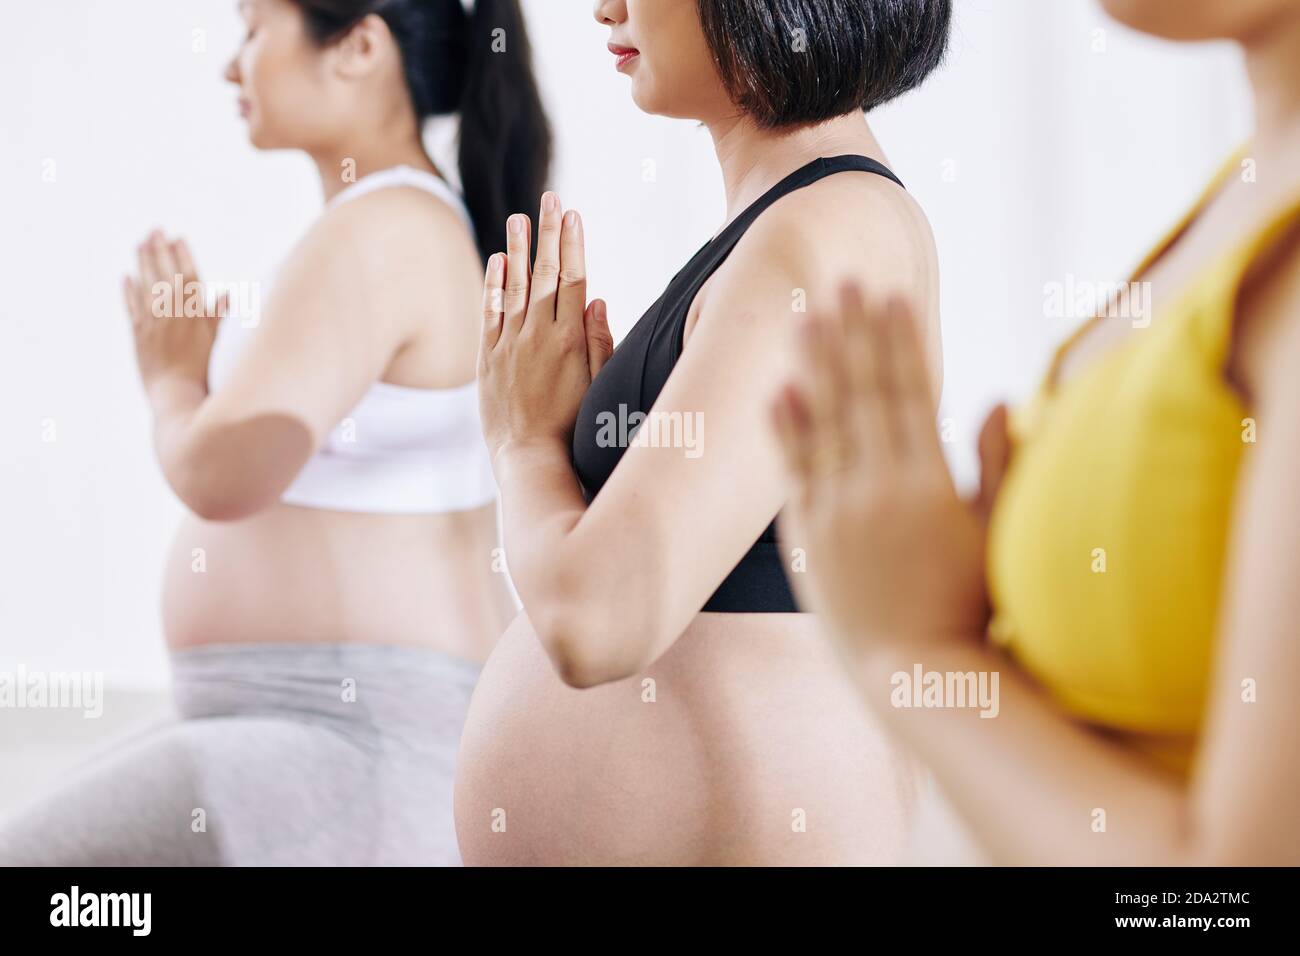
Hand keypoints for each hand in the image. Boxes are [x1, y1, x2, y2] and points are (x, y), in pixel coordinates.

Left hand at [122, 231, 226, 396]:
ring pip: (146, 284)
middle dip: (159, 250)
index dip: (182, 255)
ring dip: (142, 262)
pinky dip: (128, 291)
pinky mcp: (138, 335)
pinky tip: (126, 277)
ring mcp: (153, 323)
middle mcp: (173, 313)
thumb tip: (226, 296)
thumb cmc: (204, 373)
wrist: (178, 395)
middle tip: (154, 230)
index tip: (178, 237)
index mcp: (195, 313)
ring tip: (139, 244)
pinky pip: (131, 306)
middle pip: (164, 274)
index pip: (188, 276)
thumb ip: (218, 317)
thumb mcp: (219, 343)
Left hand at [478, 192, 612, 460]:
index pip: (574, 279)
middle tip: (550, 198)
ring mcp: (510, 344)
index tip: (574, 214)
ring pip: (515, 287)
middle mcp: (538, 335)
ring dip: (518, 249)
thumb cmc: (573, 427)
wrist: (529, 457)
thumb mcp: (599, 385)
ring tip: (520, 218)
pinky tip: (496, 261)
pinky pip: (490, 313)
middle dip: (549, 233)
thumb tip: (599, 301)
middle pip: (546, 274)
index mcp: (570, 340)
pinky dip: (493, 285)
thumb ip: (600, 343)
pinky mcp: (489, 358)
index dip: (574, 244)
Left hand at [771, 284, 1008, 659]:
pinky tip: (776, 388)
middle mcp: (876, 489)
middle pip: (862, 394)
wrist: (917, 674)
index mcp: (926, 484)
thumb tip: (994, 399)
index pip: (910, 393)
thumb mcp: (998, 534)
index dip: (900, 340)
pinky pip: (792, 473)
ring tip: (805, 313)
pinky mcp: (807, 538)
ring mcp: (835, 513)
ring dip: (814, 364)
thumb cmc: (972, 605)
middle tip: (842, 278)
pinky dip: (784, 429)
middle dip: (853, 332)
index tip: (893, 294)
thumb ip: (996, 465)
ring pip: (822, 423)